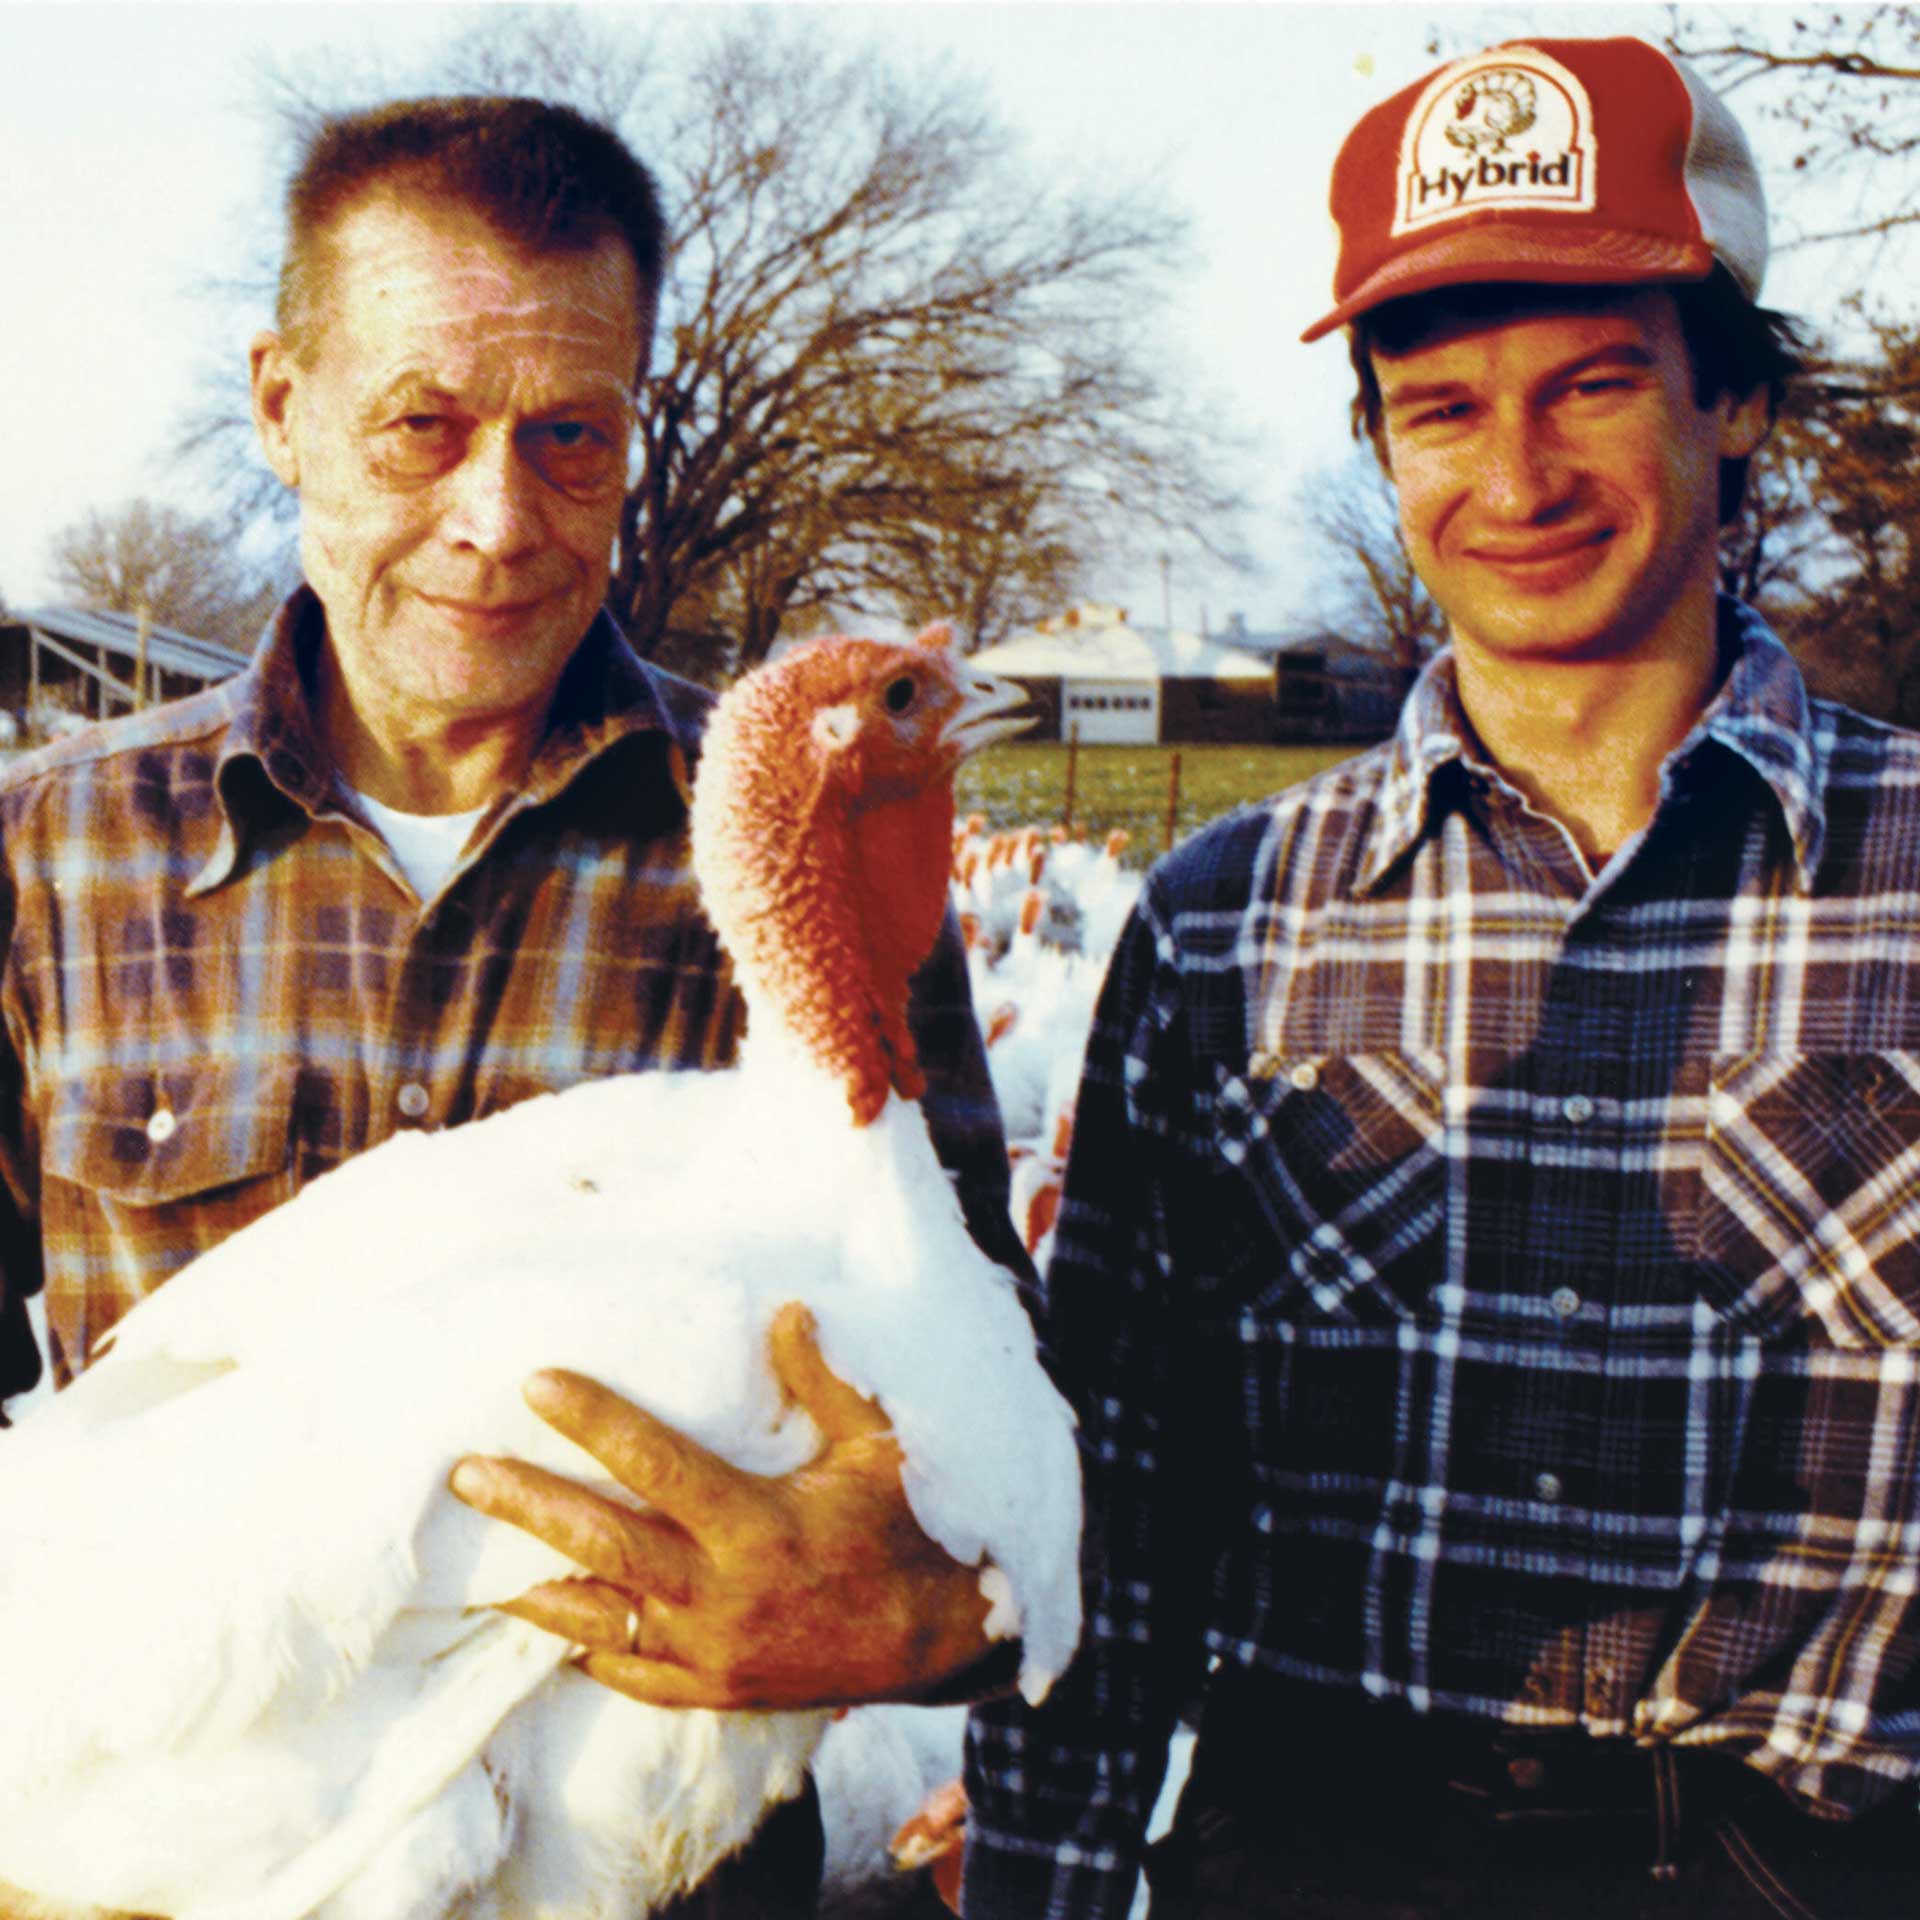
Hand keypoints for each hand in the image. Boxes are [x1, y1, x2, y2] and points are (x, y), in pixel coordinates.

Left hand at [448, 1303, 996, 1709]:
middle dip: (528, 1504)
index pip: (657, 1465)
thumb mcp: (880, 1447)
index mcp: (759, 1526)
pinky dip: (585, 1647)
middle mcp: (724, 1595)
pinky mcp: (714, 1691)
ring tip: (476, 1563)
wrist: (943, 1641)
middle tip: (465, 1473)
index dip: (594, 1421)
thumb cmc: (911, 1529)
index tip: (538, 1383)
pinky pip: (630, 1674)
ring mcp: (712, 1653)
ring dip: (535, 1586)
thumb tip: (785, 1308)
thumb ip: (825, 1381)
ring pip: (600, 1619)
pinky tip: (549, 1623)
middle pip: (604, 1545)